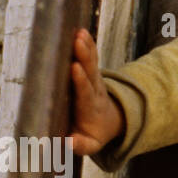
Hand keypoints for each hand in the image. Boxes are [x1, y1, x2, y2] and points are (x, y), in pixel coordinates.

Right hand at [68, 28, 125, 155]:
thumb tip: (67, 143)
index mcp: (90, 108)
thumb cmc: (94, 134)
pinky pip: (91, 57)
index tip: (76, 68)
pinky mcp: (92, 74)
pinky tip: (81, 32)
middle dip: (85, 57)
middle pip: (91, 72)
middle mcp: (94, 91)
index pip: (86, 92)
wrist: (109, 123)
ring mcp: (95, 81)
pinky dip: (87, 45)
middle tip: (78, 42)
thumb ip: (80, 145)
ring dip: (86, 47)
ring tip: (79, 33)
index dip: (81, 81)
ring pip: (92, 61)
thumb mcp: (90, 145)